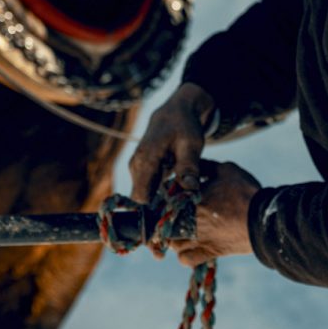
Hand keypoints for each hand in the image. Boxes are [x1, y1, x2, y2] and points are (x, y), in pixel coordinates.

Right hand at [129, 83, 213, 203]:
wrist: (177, 110)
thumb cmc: (184, 126)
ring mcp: (137, 168)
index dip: (155, 213)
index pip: (141, 198)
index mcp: (145, 160)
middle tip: (181, 211)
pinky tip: (176, 193)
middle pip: (142, 201)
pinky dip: (162, 194)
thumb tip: (190, 189)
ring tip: (181, 201)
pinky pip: (148, 189)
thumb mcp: (191, 144)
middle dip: (160, 209)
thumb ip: (188, 167)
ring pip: (146, 196)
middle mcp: (136, 166)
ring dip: (162, 202)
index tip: (173, 218)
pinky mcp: (142, 170)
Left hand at [170, 161, 260, 266]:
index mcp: (189, 199)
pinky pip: (185, 259)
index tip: (172, 196)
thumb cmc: (244, 192)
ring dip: (173, 237)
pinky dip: (184, 255)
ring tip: (181, 231)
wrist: (263, 220)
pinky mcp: (209, 252)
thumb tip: (194, 163)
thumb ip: (206, 166)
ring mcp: (198, 239)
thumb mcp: (226, 169)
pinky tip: (189, 247)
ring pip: (172, 242)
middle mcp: (189, 220)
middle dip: (167, 219)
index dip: (166, 198)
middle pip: (164, 223)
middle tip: (176, 214)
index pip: (165, 199)